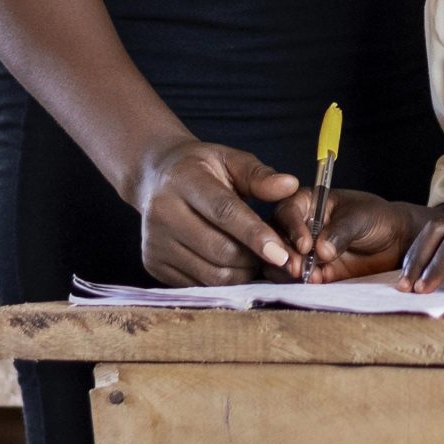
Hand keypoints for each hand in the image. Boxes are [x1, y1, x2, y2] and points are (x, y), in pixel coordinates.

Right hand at [131, 140, 298, 285]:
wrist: (154, 178)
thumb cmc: (201, 167)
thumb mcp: (230, 159)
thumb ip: (260, 175)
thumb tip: (290, 185)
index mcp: (184, 181)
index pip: (224, 212)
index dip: (255, 234)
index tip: (282, 253)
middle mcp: (163, 213)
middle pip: (219, 249)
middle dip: (254, 258)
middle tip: (275, 254)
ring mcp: (155, 243)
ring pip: (210, 274)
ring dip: (242, 272)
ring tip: (255, 258)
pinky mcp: (154, 265)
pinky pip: (198, 284)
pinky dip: (223, 282)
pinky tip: (233, 265)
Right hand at [277, 186, 415, 282]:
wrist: (393, 242)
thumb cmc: (376, 218)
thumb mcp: (361, 218)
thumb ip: (341, 231)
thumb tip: (321, 250)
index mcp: (308, 202)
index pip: (288, 211)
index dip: (292, 227)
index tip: (306, 245)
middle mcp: (298, 226)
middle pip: (276, 238)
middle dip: (283, 253)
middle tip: (297, 267)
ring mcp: (301, 251)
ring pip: (279, 261)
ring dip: (286, 270)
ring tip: (303, 276)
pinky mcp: (309, 272)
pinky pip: (294, 279)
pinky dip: (299, 282)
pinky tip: (313, 282)